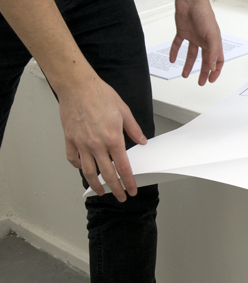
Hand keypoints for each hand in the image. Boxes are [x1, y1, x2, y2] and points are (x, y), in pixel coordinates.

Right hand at [58, 75, 146, 201]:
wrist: (77, 86)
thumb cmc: (100, 95)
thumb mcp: (124, 111)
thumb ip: (134, 129)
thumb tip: (142, 141)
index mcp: (113, 139)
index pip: (123, 168)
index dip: (128, 182)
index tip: (131, 190)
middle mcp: (96, 145)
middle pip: (107, 174)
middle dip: (115, 189)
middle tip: (120, 196)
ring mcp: (81, 143)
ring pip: (88, 172)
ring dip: (95, 185)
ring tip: (101, 191)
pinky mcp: (69, 139)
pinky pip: (73, 158)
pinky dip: (78, 166)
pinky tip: (83, 168)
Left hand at [169, 1, 223, 85]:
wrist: (190, 1)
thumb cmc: (204, 15)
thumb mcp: (212, 36)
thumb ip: (213, 52)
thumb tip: (212, 67)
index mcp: (214, 42)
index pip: (217, 60)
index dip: (215, 70)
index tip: (211, 79)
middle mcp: (204, 41)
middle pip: (205, 60)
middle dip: (203, 72)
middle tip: (200, 82)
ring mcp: (193, 37)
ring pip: (192, 55)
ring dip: (188, 65)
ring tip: (184, 75)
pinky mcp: (183, 32)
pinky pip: (178, 45)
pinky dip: (175, 52)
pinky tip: (172, 59)